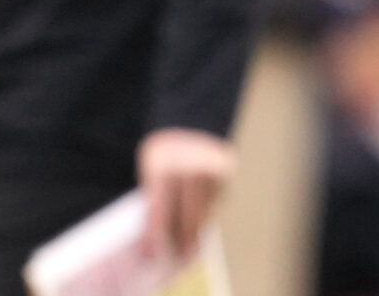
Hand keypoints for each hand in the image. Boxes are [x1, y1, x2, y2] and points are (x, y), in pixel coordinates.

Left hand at [137, 128, 235, 258]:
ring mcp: (211, 169)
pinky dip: (207, 212)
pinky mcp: (226, 172)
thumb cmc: (165, 153)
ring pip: (205, 209)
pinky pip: (215, 200)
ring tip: (190, 248)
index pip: (160, 208)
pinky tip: (200, 224)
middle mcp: (191, 168)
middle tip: (180, 257)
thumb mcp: (151, 169)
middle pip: (188, 213)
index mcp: (164, 166)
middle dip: (183, 238)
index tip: (151, 254)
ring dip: (197, 229)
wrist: (192, 122)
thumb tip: (160, 233)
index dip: (155, 234)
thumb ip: (155, 196)